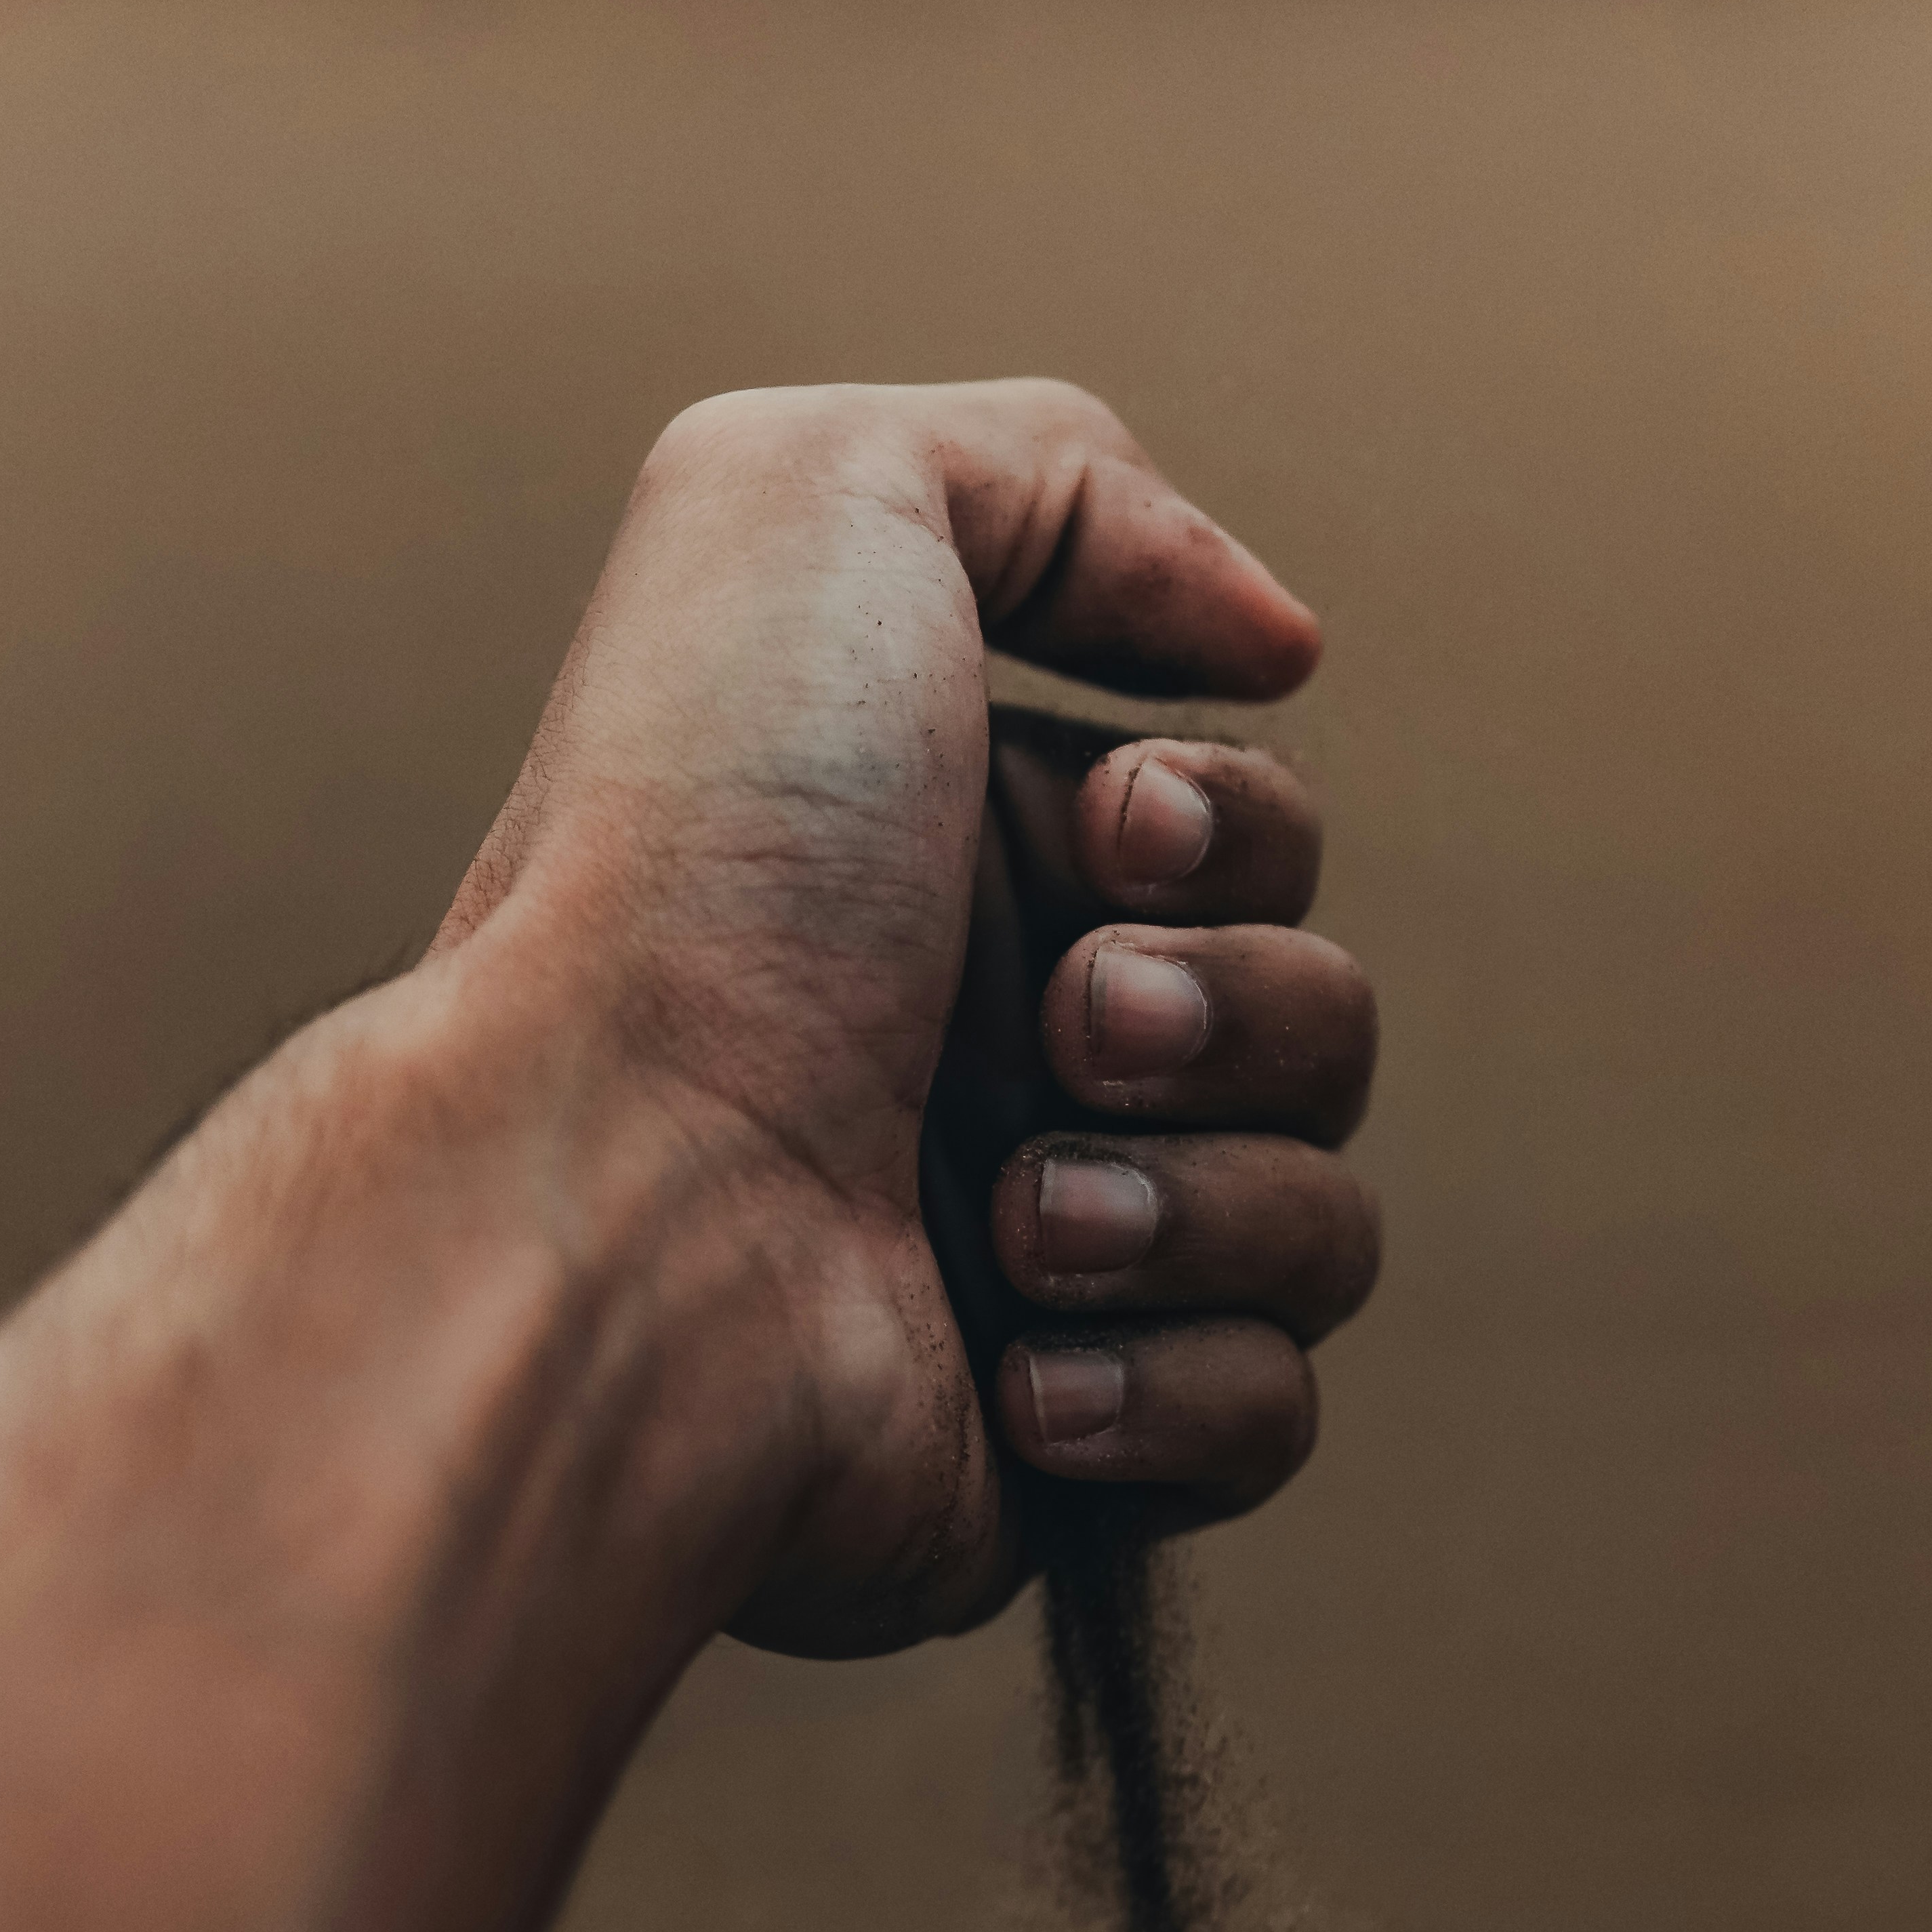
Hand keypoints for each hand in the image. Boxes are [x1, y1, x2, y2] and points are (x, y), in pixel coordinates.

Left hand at [434, 379, 1378, 1654]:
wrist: (609, 1202)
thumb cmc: (692, 864)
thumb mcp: (816, 499)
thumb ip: (1049, 472)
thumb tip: (1264, 636)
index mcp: (953, 864)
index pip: (1249, 835)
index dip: (1232, 824)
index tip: (1116, 825)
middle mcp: (989, 1060)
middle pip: (1318, 1020)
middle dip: (1232, 1006)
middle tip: (1062, 1029)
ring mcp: (1027, 1269)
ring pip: (1321, 1222)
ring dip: (1201, 1196)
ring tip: (1016, 1216)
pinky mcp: (1055, 1459)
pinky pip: (1265, 1415)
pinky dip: (1174, 1379)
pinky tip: (1015, 1359)